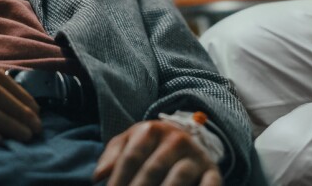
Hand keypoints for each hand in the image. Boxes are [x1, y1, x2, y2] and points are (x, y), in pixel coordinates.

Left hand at [92, 120, 221, 185]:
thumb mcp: (129, 143)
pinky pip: (208, 185)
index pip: (131, 158)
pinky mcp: (213, 172)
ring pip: (177, 178)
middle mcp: (176, 139)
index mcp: (151, 130)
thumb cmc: (150, 148)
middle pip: (152, 170)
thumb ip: (112, 157)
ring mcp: (196, 156)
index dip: (118, 182)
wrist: (190, 141)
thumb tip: (98, 176)